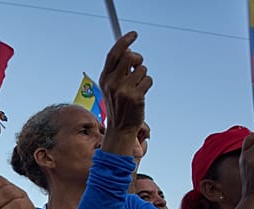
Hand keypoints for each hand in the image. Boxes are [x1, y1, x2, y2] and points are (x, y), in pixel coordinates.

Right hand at [98, 31, 152, 154]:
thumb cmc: (118, 105)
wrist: (120, 128)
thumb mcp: (111, 87)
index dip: (124, 41)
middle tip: (137, 66)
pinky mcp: (136, 96)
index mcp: (104, 79)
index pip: (114, 54)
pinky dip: (147, 85)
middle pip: (130, 57)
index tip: (134, 34)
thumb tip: (128, 50)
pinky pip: (148, 79)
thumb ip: (117, 70)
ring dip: (143, 76)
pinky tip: (141, 95)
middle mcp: (112, 83)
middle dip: (138, 59)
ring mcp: (124, 90)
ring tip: (137, 87)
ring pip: (142, 69)